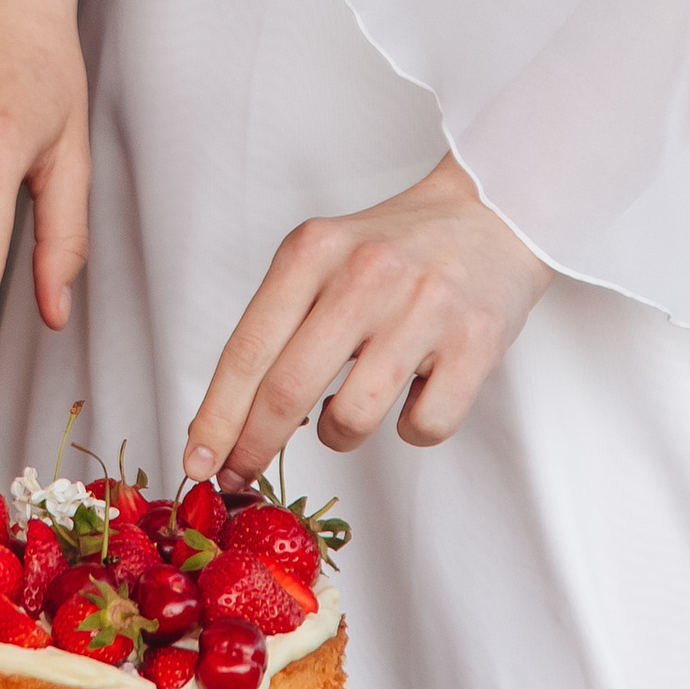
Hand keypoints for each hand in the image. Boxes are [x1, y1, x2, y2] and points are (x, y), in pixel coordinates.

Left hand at [182, 156, 552, 483]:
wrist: (493, 213)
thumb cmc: (394, 250)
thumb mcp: (323, 258)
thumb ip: (280, 324)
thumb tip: (234, 421)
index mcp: (313, 251)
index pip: (247, 351)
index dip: (216, 417)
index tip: (195, 462)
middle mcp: (364, 276)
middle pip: (286, 391)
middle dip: (253, 447)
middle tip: (240, 475)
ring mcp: (423, 310)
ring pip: (351, 419)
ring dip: (338, 434)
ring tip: (350, 406)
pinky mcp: (476, 344)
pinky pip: (422, 427)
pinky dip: (409, 427)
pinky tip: (413, 393)